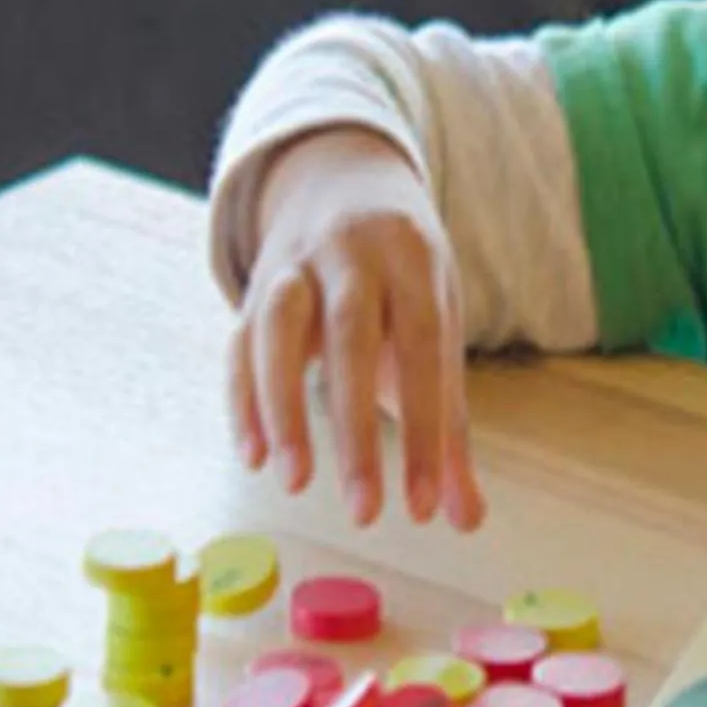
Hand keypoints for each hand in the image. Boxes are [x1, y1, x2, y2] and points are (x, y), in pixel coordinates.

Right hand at [228, 128, 486, 529]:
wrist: (343, 185)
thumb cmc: (402, 281)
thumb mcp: (437, 330)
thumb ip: (447, 428)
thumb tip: (467, 521)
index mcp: (415, 262)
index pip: (425, 351)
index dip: (425, 431)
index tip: (425, 507)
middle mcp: (352, 254)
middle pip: (351, 338)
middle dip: (356, 430)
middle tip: (365, 512)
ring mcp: (295, 264)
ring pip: (279, 328)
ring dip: (283, 408)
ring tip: (294, 482)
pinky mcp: (253, 287)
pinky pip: (239, 343)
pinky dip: (244, 400)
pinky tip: (254, 457)